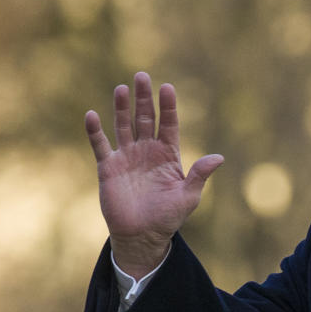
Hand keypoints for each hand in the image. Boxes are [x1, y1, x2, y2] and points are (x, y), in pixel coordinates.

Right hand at [85, 72, 222, 277]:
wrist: (142, 235)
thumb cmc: (168, 217)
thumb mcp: (188, 197)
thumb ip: (200, 175)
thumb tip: (219, 158)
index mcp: (167, 154)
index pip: (168, 124)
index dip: (168, 106)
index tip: (168, 88)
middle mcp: (146, 151)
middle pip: (145, 118)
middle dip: (144, 98)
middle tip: (142, 76)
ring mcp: (127, 157)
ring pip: (123, 125)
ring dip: (121, 107)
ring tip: (122, 88)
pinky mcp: (108, 168)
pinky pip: (100, 145)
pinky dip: (95, 131)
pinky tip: (92, 115)